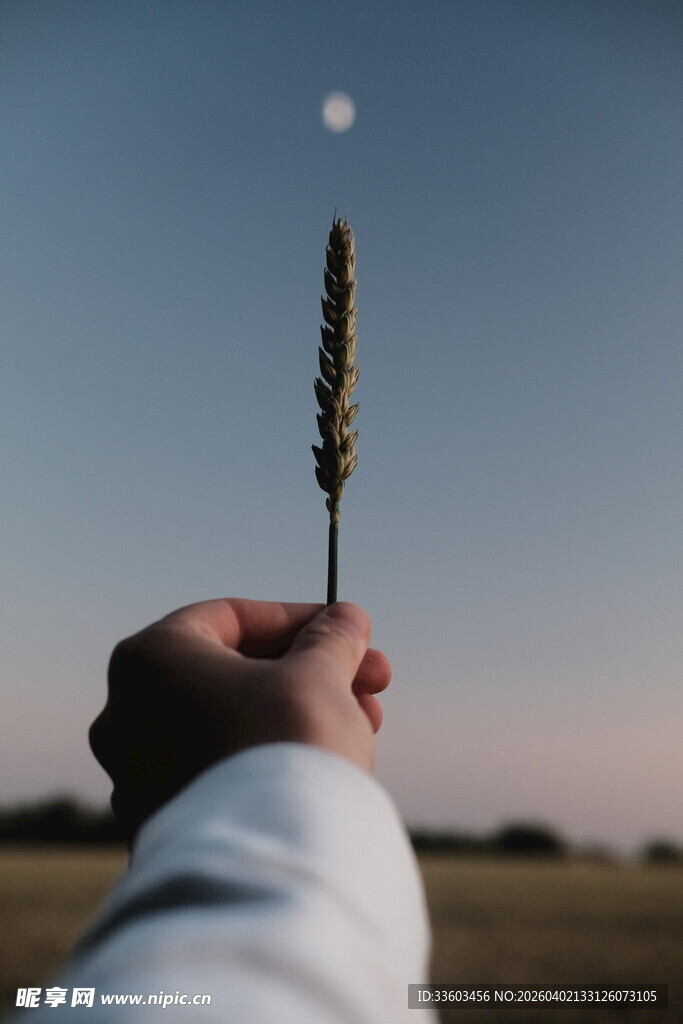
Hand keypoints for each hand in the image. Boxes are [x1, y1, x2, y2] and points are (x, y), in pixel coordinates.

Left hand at [89, 599, 390, 839]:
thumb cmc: (284, 745)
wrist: (269, 861)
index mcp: (148, 660)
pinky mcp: (160, 826)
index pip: (230, 617)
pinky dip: (269, 760)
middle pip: (234, 675)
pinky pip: (222, 774)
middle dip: (311, 673)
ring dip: (299, 715)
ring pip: (231, 727)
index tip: (348, 630)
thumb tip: (346, 619)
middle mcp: (126, 714)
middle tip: (371, 681)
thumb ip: (330, 639)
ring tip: (365, 725)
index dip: (300, 619)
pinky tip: (327, 766)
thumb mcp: (318, 675)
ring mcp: (136, 776)